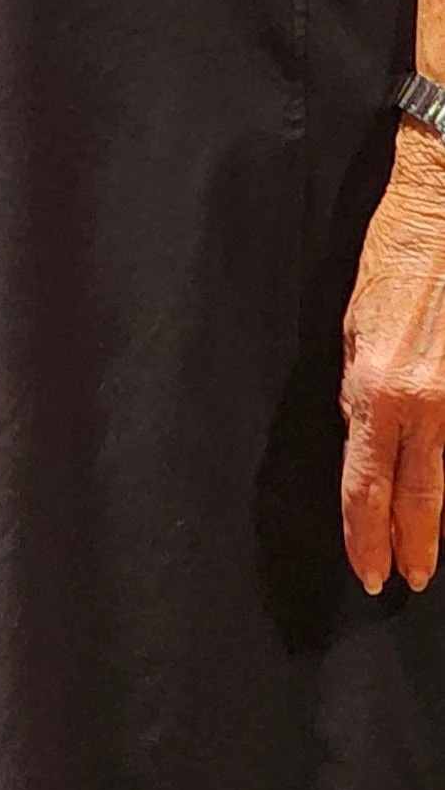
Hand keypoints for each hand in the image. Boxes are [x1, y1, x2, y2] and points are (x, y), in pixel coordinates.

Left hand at [341, 123, 444, 590]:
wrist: (443, 210)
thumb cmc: (393, 261)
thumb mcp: (354, 327)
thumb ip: (359, 390)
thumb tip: (365, 437)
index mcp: (375, 389)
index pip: (365, 486)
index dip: (367, 536)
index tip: (368, 570)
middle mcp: (422, 402)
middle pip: (417, 497)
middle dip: (412, 545)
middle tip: (408, 579)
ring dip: (438, 516)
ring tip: (431, 550)